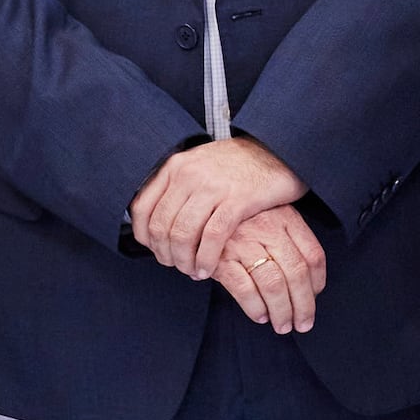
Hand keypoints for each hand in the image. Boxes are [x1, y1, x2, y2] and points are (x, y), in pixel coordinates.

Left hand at [132, 133, 308, 277]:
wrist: (276, 148)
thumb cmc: (237, 164)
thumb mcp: (199, 165)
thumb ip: (177, 187)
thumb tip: (156, 221)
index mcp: (175, 167)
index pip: (142, 208)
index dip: (144, 237)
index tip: (157, 250)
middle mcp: (188, 175)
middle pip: (161, 226)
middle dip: (165, 254)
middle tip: (176, 265)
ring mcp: (213, 187)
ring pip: (183, 235)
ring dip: (184, 261)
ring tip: (192, 270)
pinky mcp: (237, 200)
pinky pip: (212, 237)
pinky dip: (206, 258)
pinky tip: (208, 269)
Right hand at [207, 202, 323, 333]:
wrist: (198, 210)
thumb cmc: (242, 221)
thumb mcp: (271, 219)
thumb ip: (291, 243)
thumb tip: (313, 288)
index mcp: (286, 218)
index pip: (313, 255)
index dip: (318, 283)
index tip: (315, 298)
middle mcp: (267, 228)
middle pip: (296, 273)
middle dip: (303, 305)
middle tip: (302, 324)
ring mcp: (243, 242)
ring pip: (273, 284)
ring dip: (281, 311)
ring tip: (282, 326)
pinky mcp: (220, 257)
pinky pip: (244, 288)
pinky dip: (255, 307)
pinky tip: (260, 316)